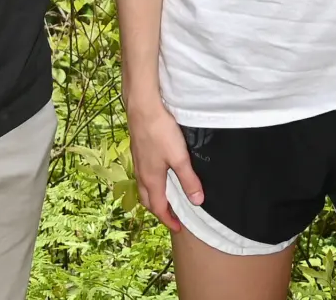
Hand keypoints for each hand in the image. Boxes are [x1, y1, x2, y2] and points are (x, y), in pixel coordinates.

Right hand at [126, 100, 203, 233]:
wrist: (142, 107)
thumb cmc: (160, 132)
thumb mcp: (180, 158)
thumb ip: (189, 180)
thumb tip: (197, 202)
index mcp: (151, 180)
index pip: (158, 208)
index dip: (169, 220)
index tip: (178, 228)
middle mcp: (141, 174)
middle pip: (147, 200)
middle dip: (159, 211)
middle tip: (172, 216)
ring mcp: (138, 162)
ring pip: (144, 188)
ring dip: (154, 197)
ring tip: (166, 197)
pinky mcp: (138, 151)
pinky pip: (143, 176)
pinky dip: (151, 184)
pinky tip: (160, 174)